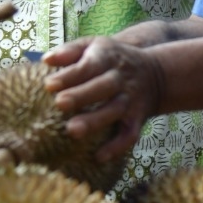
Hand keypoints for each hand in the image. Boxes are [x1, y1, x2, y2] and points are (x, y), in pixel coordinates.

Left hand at [43, 36, 165, 162]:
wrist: (156, 74)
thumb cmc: (114, 59)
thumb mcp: (95, 45)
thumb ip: (71, 51)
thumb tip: (46, 60)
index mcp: (108, 58)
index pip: (88, 65)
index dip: (70, 75)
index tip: (49, 85)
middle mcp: (120, 79)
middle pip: (103, 86)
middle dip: (82, 95)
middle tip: (59, 103)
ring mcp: (130, 100)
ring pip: (114, 111)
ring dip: (95, 121)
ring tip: (72, 130)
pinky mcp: (137, 118)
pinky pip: (130, 134)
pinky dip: (117, 146)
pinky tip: (98, 157)